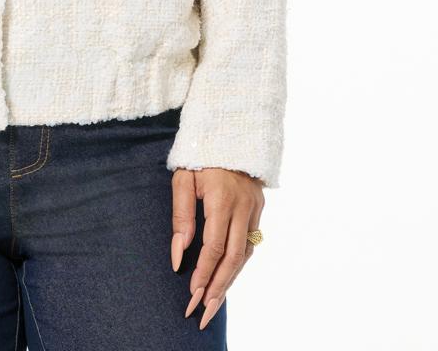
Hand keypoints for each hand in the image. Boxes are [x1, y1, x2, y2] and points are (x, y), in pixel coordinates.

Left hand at [170, 167, 264, 330]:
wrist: (229, 128)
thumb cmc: (198, 153)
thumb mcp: (182, 178)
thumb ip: (181, 216)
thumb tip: (178, 255)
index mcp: (223, 199)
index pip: (215, 247)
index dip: (204, 272)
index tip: (192, 293)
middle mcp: (244, 206)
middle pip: (234, 258)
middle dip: (219, 287)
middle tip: (204, 310)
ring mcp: (255, 207)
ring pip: (246, 253)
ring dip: (231, 279)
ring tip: (215, 301)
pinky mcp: (259, 206)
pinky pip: (251, 241)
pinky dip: (239, 261)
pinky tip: (228, 274)